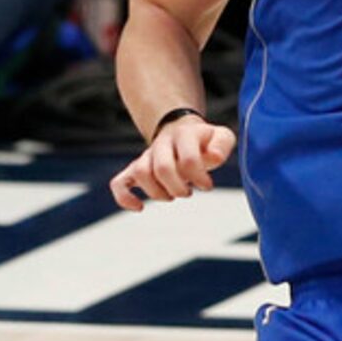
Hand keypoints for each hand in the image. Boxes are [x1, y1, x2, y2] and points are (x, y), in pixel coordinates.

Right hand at [108, 117, 236, 208]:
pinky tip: (139, 207)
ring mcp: (146, 156)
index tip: (207, 185)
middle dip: (178, 188)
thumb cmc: (204, 141)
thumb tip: (215, 157)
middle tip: (188, 192)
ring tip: (171, 195)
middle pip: (162, 168)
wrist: (181, 132)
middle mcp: (161, 144)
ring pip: (140, 173)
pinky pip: (119, 183)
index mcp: (184, 135)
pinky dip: (125, 198)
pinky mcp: (134, 170)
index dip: (199, 177)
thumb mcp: (221, 136)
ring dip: (157, 192)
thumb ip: (222, 144)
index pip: (188, 159)